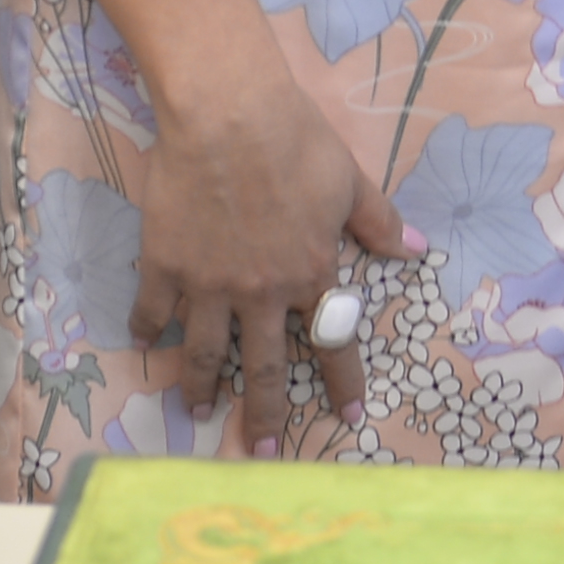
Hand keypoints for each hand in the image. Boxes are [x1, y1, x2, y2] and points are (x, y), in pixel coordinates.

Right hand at [126, 51, 414, 451]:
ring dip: (201, 388)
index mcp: (310, 273)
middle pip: (263, 367)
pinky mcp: (166, 265)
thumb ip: (379, 221)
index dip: (343, 383)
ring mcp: (209, 283)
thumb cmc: (295, 139)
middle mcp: (261, 292)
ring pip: (205, 352)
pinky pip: (153, 310)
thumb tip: (416, 249)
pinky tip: (147, 345)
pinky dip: (149, 330)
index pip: (333, 341)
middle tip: (259, 449)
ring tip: (197, 413)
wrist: (227, 114)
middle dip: (263, 414)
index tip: (349, 418)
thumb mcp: (349, 180)